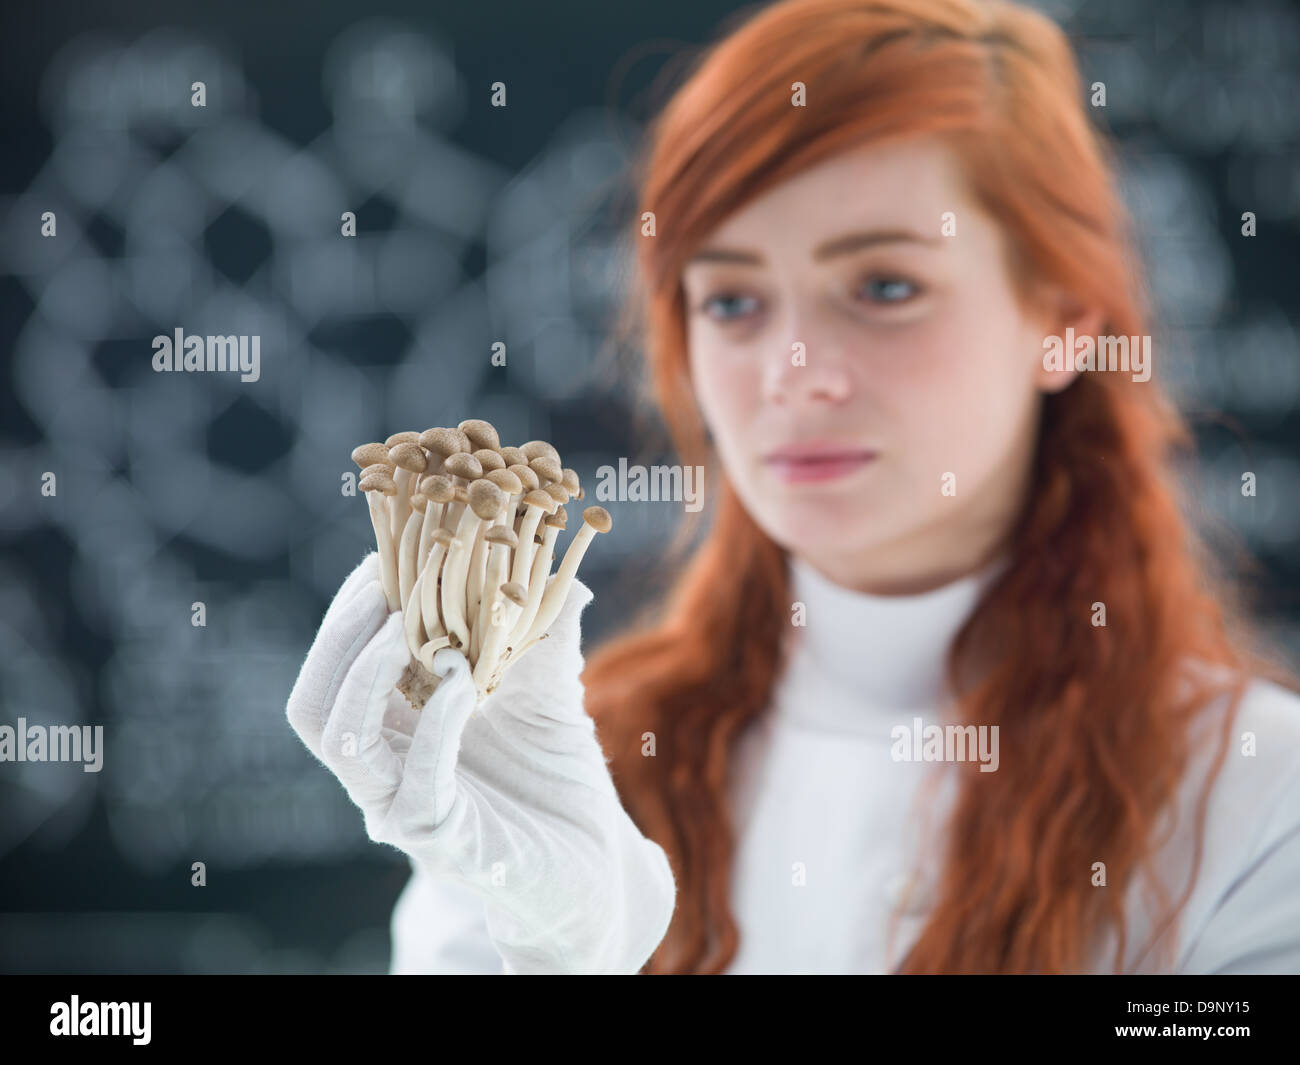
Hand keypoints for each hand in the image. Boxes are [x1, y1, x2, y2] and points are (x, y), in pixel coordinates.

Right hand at [286, 553, 675, 972]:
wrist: (597, 861)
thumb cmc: (559, 775)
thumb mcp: (550, 688)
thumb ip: (545, 630)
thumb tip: (564, 568)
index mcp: (395, 727)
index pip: (340, 664)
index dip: (352, 608)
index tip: (384, 554)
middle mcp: (385, 768)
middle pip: (316, 700)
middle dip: (340, 633)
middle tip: (382, 580)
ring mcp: (403, 807)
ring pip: (340, 740)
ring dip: (367, 672)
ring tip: (407, 624)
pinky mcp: (441, 839)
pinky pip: (415, 782)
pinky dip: (435, 724)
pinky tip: (463, 682)